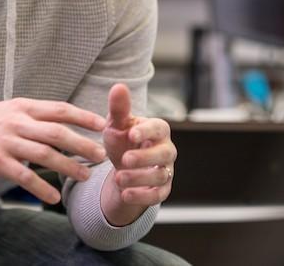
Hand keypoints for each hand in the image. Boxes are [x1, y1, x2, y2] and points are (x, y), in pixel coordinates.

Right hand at [0, 98, 106, 203]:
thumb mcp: (8, 110)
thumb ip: (33, 115)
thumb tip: (63, 120)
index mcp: (23, 106)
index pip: (59, 109)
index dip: (83, 116)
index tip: (102, 123)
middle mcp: (16, 122)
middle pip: (57, 132)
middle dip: (82, 143)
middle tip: (101, 154)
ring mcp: (6, 141)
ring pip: (44, 154)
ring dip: (68, 166)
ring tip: (85, 176)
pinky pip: (23, 176)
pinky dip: (40, 187)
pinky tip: (53, 197)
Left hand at [101, 83, 175, 224]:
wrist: (123, 166)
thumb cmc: (123, 139)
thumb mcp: (117, 124)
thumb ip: (119, 108)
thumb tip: (118, 86)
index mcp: (158, 130)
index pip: (158, 128)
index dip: (146, 131)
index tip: (130, 134)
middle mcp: (167, 150)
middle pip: (164, 154)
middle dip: (144, 158)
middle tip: (124, 160)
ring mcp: (167, 171)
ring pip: (160, 176)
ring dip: (139, 178)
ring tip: (117, 178)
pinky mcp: (162, 189)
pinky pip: (157, 195)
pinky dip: (142, 196)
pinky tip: (124, 194)